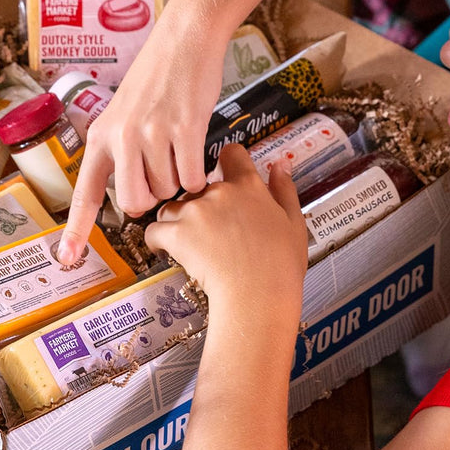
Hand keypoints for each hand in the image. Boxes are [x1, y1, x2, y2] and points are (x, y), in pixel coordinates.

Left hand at [58, 13, 228, 260]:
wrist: (185, 38)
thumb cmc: (159, 76)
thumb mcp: (125, 112)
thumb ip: (122, 149)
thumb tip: (135, 193)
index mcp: (102, 136)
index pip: (86, 192)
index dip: (76, 229)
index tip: (66, 259)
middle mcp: (122, 137)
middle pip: (134, 202)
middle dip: (153, 202)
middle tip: (164, 181)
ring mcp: (152, 133)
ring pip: (168, 190)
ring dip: (180, 182)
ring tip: (182, 151)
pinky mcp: (185, 128)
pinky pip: (192, 176)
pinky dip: (200, 176)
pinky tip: (200, 156)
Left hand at [144, 143, 307, 322]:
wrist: (259, 295)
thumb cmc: (281, 265)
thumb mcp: (294, 223)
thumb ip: (285, 189)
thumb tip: (280, 164)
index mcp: (249, 186)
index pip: (231, 154)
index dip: (226, 163)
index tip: (223, 177)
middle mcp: (220, 192)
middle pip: (198, 186)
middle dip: (200, 204)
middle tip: (209, 230)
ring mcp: (196, 212)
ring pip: (173, 206)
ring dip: (176, 220)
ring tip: (188, 243)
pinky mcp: (177, 234)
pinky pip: (155, 230)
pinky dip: (157, 240)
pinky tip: (166, 251)